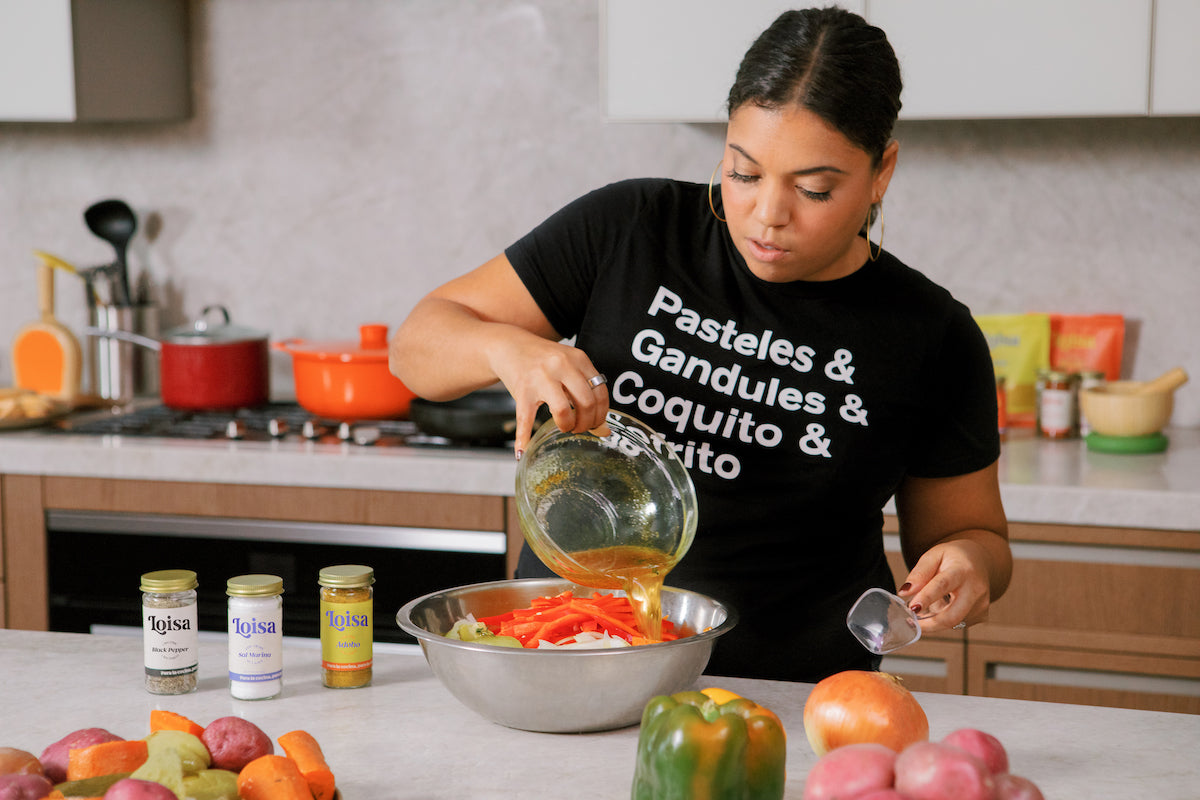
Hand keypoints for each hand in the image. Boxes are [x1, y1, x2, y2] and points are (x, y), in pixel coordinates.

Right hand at [487, 330, 609, 456]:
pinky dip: (523, 439)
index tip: (595, 423)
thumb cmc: (544, 361)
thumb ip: (588, 392)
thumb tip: (605, 431)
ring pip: (563, 411)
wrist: (510, 346)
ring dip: (567, 426)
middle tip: (580, 428)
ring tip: (566, 427)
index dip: (601, 414)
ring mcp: (540, 378)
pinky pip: (525, 420)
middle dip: (586, 423)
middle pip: (586, 403)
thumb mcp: (570, 368)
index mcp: (578, 358)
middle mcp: (560, 365)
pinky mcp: (522, 391)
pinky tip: (523, 450)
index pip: (600, 393)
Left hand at [896, 537, 992, 632]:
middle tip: (911, 622)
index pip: (942, 586)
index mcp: (962, 570)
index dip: (926, 598)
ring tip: (929, 603)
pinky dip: (944, 619)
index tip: (912, 608)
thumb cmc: (954, 557)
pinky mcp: (981, 615)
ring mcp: (981, 604)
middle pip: (952, 615)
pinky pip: (957, 624)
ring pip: (953, 622)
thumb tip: (905, 592)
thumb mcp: (934, 555)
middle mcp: (976, 589)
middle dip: (929, 624)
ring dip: (935, 619)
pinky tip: (944, 605)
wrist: (979, 560)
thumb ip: (919, 573)